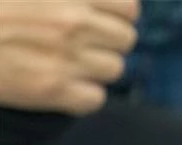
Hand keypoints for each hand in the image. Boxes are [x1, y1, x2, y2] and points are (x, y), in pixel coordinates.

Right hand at [0, 0, 137, 114]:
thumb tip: (95, 5)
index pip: (129, 8)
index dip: (118, 15)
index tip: (103, 18)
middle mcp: (72, 23)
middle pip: (126, 40)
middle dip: (107, 41)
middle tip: (81, 42)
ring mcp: (66, 58)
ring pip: (114, 70)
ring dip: (95, 68)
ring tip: (65, 61)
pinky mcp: (53, 90)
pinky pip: (95, 99)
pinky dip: (81, 95)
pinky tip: (60, 84)